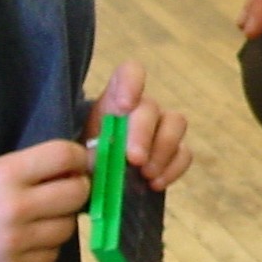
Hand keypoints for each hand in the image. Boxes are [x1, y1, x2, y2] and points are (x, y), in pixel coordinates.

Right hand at [0, 140, 91, 261]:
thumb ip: (28, 167)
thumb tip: (74, 164)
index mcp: (6, 174)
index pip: (64, 156)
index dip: (77, 156)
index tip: (75, 161)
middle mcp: (16, 207)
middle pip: (77, 193)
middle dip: (77, 186)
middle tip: (65, 186)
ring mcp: (15, 241)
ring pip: (68, 227)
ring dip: (62, 218)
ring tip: (43, 214)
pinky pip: (51, 255)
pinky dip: (47, 245)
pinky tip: (30, 237)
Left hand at [87, 60, 191, 188]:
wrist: (94, 188)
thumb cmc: (82, 165)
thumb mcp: (77, 156)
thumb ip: (86, 153)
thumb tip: (98, 160)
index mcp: (114, 101)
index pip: (129, 73)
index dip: (132, 82)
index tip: (125, 106)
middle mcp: (141, 109)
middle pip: (150, 106)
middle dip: (143, 133)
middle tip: (134, 160)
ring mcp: (161, 129)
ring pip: (176, 123)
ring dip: (163, 150)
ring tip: (146, 175)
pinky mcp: (174, 153)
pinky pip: (184, 153)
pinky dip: (173, 169)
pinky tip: (155, 184)